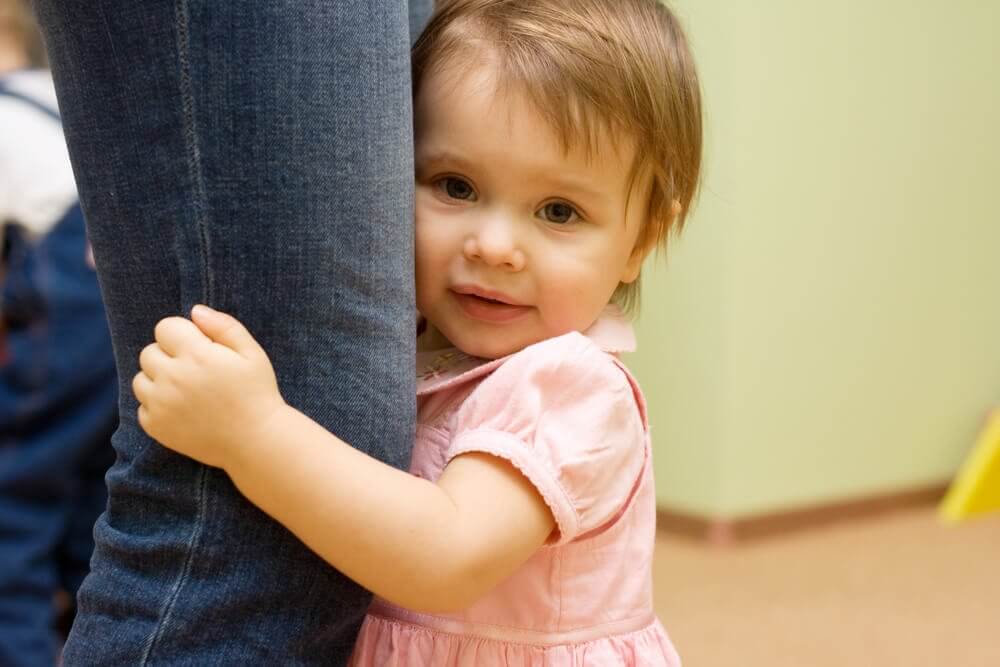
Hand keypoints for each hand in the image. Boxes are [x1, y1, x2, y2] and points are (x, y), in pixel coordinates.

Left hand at [133, 305, 285, 468]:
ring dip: (158, 380)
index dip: (182, 333)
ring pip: (140, 379)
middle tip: (195, 370)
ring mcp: (161, 405)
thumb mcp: (252, 353)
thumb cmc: (258, 393)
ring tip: (186, 389)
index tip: (200, 347)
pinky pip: (142, 407)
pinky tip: (183, 410)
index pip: (165, 327)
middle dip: (169, 355)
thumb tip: (195, 311)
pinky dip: (158, 406)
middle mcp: (173, 379)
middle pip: (149, 352)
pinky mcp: (156, 427)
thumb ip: (224, 326)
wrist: (256, 441)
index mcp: (196, 356)